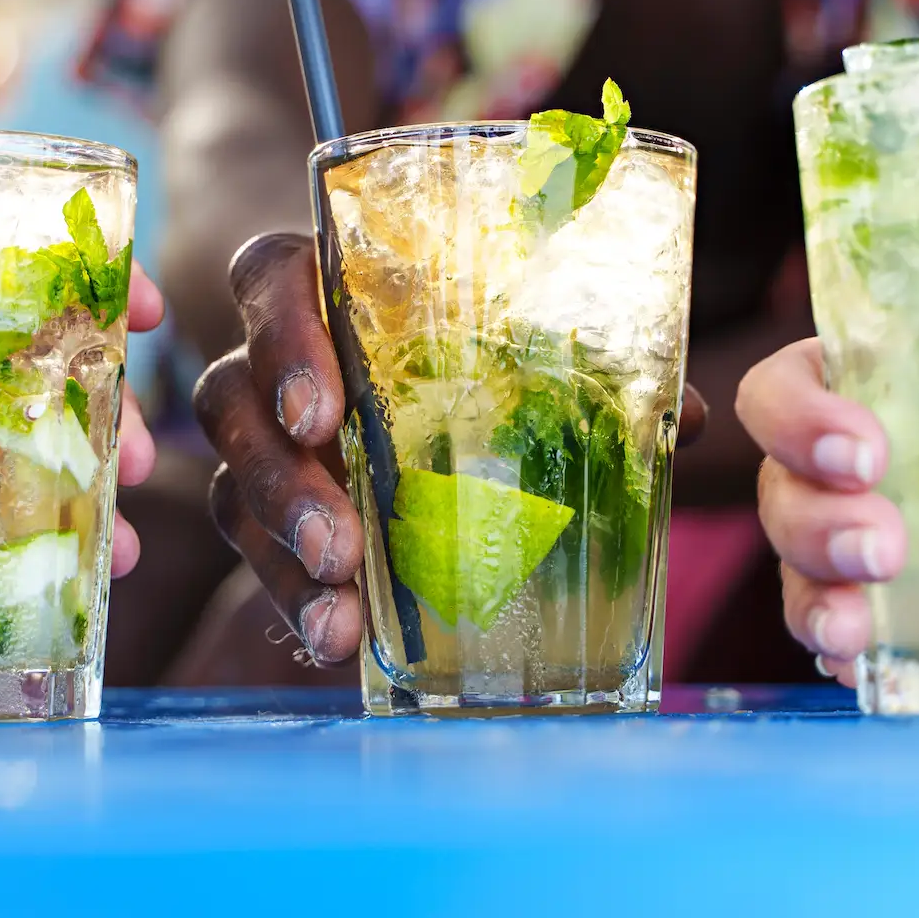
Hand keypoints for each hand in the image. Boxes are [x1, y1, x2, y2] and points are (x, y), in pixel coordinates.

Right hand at [196, 232, 708, 666]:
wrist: (401, 399)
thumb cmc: (467, 352)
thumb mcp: (520, 347)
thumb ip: (591, 369)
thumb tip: (686, 418)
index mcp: (327, 287)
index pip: (272, 280)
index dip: (284, 338)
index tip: (324, 412)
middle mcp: (272, 357)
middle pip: (233, 396)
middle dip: (282, 475)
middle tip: (342, 539)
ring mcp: (261, 438)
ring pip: (235, 481)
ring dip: (282, 548)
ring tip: (341, 604)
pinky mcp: (264, 511)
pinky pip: (253, 550)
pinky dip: (293, 596)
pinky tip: (338, 637)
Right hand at [736, 338, 918, 685]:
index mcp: (865, 381)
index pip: (786, 389)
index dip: (803, 420)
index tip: (870, 448)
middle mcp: (834, 460)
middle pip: (779, 488)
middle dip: (819, 523)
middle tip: (887, 547)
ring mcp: (845, 532)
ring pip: (794, 565)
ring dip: (819, 597)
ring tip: (861, 632)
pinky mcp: (873, 597)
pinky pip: (834, 625)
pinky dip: (844, 652)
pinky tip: (869, 673)